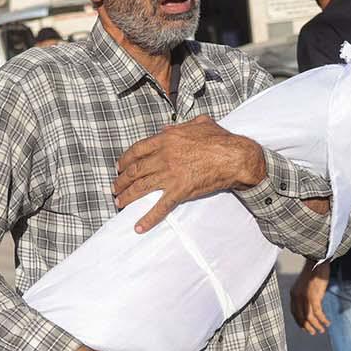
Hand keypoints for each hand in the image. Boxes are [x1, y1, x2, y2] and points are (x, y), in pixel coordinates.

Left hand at [112, 116, 265, 232]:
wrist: (235, 157)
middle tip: (115, 187)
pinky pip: (160, 207)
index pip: (137, 150)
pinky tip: (139, 226)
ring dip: (127, 197)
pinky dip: (148, 218)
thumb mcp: (200, 123)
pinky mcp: (180, 191)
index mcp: (166, 139)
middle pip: (135, 170)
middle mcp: (164, 156)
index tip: (119, 167)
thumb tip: (168, 127)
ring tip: (119, 202)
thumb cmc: (221, 139)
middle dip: (121, 180)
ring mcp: (170, 174)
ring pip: (141, 187)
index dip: (125, 160)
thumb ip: (181, 125)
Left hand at [290, 263, 330, 334]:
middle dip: (307, 327)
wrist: (318, 261)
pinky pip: (318, 313)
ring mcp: (305, 297)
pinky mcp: (314, 297)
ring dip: (316, 326)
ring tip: (322, 330)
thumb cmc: (314, 271)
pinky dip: (323, 320)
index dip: (299, 322)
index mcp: (293, 293)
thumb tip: (311, 303)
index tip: (305, 327)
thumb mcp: (306, 284)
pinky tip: (327, 323)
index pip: (294, 312)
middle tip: (313, 332)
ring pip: (309, 317)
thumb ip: (305, 294)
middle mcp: (297, 297)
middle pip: (301, 317)